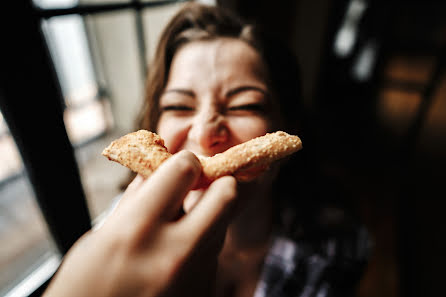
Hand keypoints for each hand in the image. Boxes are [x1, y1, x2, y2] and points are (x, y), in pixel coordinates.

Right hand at [43, 151, 236, 296]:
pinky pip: (213, 254)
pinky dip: (200, 246)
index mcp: (137, 232)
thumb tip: (160, 168)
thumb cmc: (86, 287)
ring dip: (207, 217)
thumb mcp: (99, 237)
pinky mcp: (205, 292)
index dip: (185, 161)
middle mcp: (175, 254)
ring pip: (222, 225)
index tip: (181, 166)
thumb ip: (136, 200)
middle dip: (216, 183)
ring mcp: (195, 277)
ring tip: (179, 230)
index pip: (184, 170)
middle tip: (199, 187)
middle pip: (226, 195)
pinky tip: (177, 259)